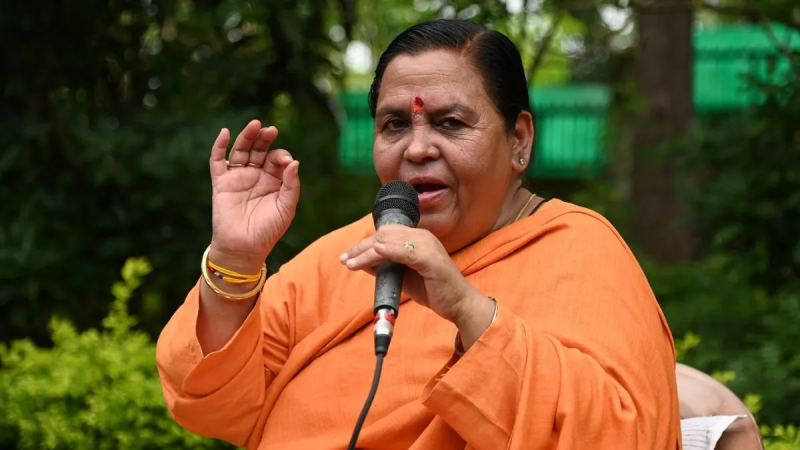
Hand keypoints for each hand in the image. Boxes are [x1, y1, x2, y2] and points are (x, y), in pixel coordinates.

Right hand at [208, 120, 300, 270]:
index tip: (285, 162)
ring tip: (255, 125)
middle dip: (265, 139)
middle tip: (271, 130)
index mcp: (273, 181)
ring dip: (246, 137)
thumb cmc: (268, 231)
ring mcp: (238, 178)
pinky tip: (225, 133)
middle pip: (259, 150)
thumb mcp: (286, 208)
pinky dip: (219, 146)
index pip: (277, 160)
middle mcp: (256, 176)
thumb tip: (294, 162)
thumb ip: (291, 185)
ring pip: (241, 151)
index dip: (281, 157)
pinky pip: (218, 161)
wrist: (244, 249)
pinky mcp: (221, 183)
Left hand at [340, 225, 486, 325]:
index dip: (364, 243)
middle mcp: (423, 237)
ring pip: (390, 242)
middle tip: (345, 259)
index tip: (348, 255)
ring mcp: (428, 246)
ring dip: (367, 252)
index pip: (385, 233)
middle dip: (361, 247)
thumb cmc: (433, 290)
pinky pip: (406, 252)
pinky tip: (375, 254)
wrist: (459, 304)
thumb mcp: (404, 276)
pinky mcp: (431, 259)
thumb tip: (362, 261)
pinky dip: (388, 251)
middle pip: (384, 235)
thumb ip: (386, 266)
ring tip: (351, 263)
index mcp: (418, 237)